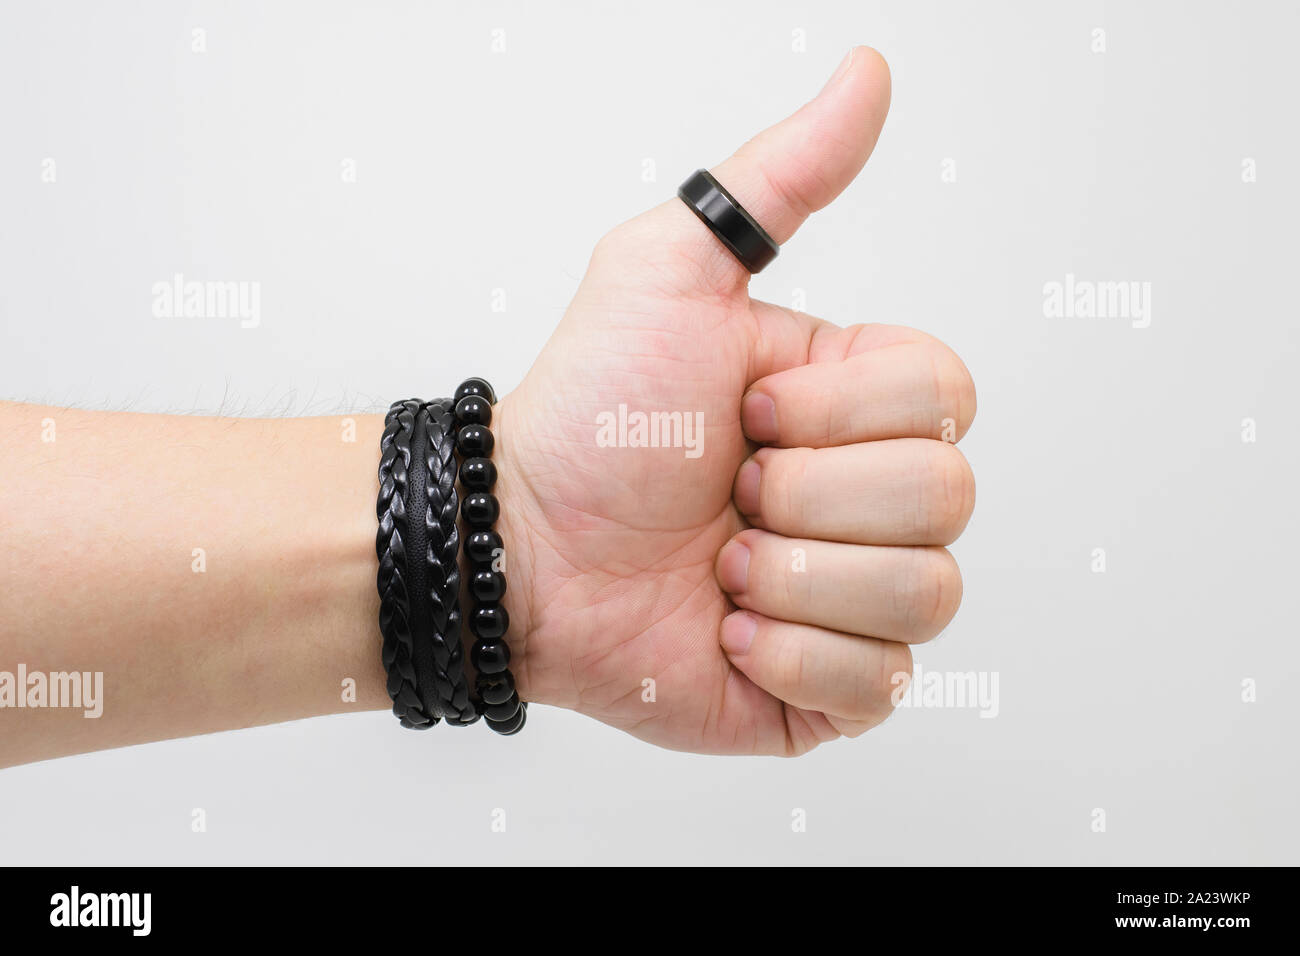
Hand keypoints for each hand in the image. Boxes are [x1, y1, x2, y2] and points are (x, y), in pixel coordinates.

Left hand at [495, 46, 975, 754]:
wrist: (518, 547)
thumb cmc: (590, 414)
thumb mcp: (672, 271)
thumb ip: (778, 179)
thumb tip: (869, 73)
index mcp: (855, 408)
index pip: (948, 400)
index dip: (840, 413)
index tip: (744, 411)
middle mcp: (868, 501)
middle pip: (948, 498)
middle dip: (810, 494)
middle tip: (726, 491)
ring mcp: (854, 599)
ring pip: (926, 594)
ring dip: (796, 577)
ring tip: (718, 565)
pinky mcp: (828, 690)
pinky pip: (879, 685)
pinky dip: (791, 657)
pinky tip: (725, 631)